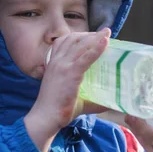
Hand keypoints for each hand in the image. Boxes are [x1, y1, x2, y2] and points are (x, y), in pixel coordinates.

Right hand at [24, 28, 109, 151]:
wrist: (45, 118)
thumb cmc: (57, 110)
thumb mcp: (70, 95)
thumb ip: (87, 95)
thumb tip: (106, 101)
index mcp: (53, 63)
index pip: (63, 41)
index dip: (78, 36)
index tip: (91, 36)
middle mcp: (57, 61)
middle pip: (73, 39)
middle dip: (89, 34)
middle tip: (103, 33)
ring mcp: (63, 65)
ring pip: (81, 44)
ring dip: (95, 37)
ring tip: (107, 33)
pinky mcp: (71, 73)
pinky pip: (86, 56)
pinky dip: (97, 48)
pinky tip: (106, 42)